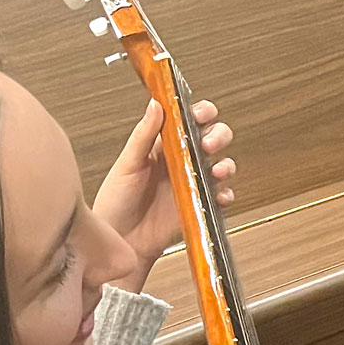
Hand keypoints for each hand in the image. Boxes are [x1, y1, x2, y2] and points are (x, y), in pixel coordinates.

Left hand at [90, 98, 235, 286]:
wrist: (121, 239)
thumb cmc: (117, 202)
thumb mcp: (128, 163)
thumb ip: (144, 134)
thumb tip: (156, 105)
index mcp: (163, 145)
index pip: (189, 120)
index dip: (200, 113)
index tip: (199, 114)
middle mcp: (182, 161)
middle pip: (213, 137)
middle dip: (218, 135)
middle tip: (207, 143)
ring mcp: (193, 182)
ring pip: (222, 164)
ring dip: (225, 164)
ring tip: (215, 170)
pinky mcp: (200, 204)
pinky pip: (223, 196)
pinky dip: (226, 194)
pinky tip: (218, 195)